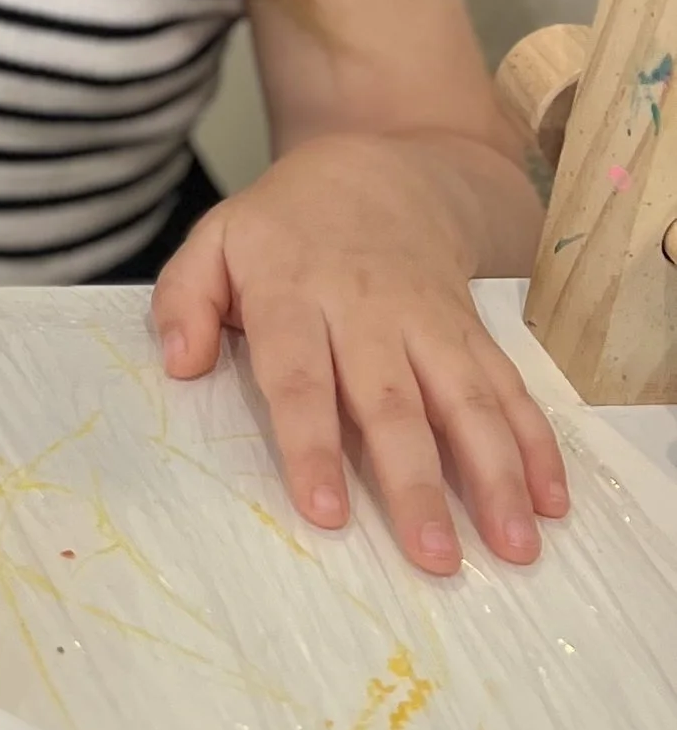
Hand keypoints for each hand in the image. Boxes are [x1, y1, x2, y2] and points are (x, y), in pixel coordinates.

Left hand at [152, 133, 568, 573]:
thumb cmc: (285, 230)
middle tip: (435, 558)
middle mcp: (370, 313)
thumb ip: (185, 299)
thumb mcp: (217, 242)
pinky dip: (536, 442)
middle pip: (394, 404)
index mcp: (295, 295)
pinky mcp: (473, 331)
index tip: (327, 511)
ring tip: (514, 547)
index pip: (301, 377)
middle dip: (416, 483)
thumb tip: (177, 363)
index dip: (312, 445)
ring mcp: (430, 323)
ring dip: (496, 475)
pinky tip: (552, 499)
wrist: (378, 172)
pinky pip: (509, 387)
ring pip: (467, 401)